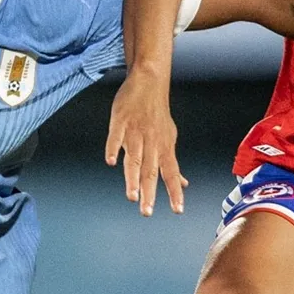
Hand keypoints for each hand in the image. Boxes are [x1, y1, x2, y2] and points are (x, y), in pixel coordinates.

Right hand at [104, 65, 187, 215]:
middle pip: (151, 170)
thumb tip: (183, 184)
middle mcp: (151, 142)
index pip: (171, 173)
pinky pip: (116, 136)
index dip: (174, 191)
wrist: (149, 82)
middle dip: (149, 192)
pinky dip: (113, 148)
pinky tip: (110, 161)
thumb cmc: (157, 114)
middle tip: (147, 211)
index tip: (177, 210)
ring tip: (131, 196)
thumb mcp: (170, 138)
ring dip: (132, 178)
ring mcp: (135, 131)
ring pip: (134, 158)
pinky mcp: (120, 121)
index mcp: (164, 147)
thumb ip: (172, 163)